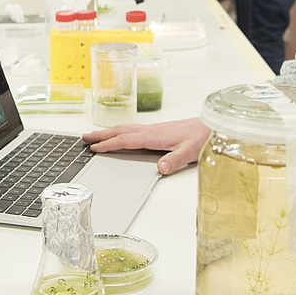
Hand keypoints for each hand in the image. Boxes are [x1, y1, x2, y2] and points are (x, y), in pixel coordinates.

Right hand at [83, 117, 208, 174]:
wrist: (211, 126)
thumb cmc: (201, 137)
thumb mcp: (189, 152)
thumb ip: (174, 160)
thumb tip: (160, 168)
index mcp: (154, 136)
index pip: (126, 140)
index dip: (109, 145)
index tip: (94, 148)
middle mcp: (151, 131)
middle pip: (120, 131)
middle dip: (101, 135)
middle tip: (84, 137)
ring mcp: (154, 129)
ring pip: (126, 129)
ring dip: (109, 132)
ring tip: (96, 135)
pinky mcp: (158, 130)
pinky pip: (133, 130)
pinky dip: (120, 132)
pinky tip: (121, 135)